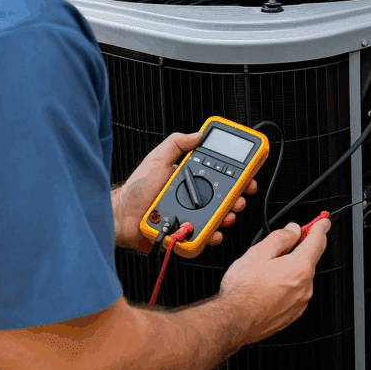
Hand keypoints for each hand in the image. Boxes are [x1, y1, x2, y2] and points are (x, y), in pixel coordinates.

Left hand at [111, 132, 256, 251]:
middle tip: (239, 198)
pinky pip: (207, 235)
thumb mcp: (157, 159)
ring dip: (229, 216)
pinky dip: (214, 235)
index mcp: (192, 179)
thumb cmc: (136, 189)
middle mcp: (196, 197)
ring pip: (221, 217)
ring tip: (226, 215)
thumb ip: (176, 143)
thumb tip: (197, 134)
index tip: (248, 176)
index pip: (222, 175)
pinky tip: (214, 232)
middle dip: (239, 198)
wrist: (122, 217)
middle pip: (227, 197)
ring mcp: (194, 215)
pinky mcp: (189, 232)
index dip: (239, 176)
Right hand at [220, 217, 330, 344]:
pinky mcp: (292, 314)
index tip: (323, 222)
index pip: (318, 241)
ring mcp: (300, 302)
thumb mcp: (257, 253)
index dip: (320, 227)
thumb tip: (293, 231)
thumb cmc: (242, 291)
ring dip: (291, 269)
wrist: (233, 322)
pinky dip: (288, 285)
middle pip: (309, 259)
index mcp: (299, 267)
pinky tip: (269, 287)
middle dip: (300, 248)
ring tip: (267, 271)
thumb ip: (280, 238)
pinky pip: (296, 292)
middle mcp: (305, 286)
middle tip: (286, 242)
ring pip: (301, 277)